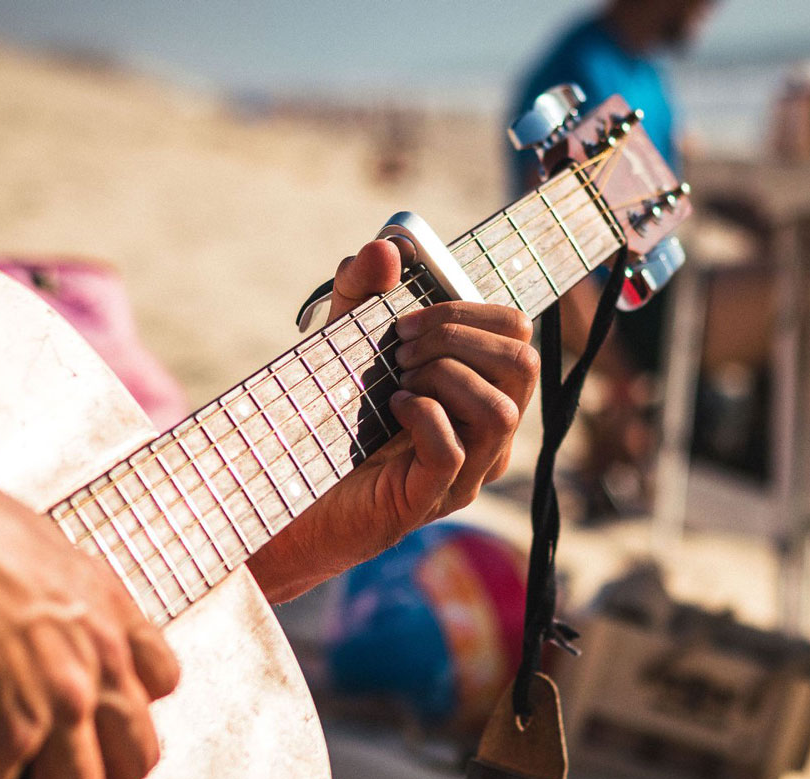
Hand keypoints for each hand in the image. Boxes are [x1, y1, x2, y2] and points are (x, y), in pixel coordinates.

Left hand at [249, 240, 536, 600]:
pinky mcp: (428, 500)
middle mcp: (484, 434)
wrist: (284, 494)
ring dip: (446, 376)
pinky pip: (455, 452)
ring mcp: (464, 472)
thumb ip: (360, 291)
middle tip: (400, 349)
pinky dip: (424, 416)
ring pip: (503, 411)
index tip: (405, 319)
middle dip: (459, 338)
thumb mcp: (340, 341)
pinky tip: (392, 408)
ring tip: (397, 380)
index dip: (468, 310)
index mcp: (478, 391)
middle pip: (525, 364)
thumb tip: (388, 248)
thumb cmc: (325, 422)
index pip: (517, 333)